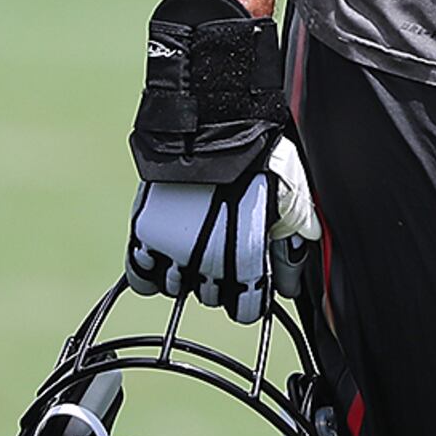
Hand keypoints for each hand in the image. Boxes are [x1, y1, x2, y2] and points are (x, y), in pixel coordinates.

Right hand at [129, 134, 317, 322]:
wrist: (211, 126)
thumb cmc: (258, 157)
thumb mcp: (293, 197)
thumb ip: (295, 240)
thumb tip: (293, 278)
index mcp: (247, 260)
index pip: (247, 310)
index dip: (253, 298)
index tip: (252, 286)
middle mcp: (208, 263)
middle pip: (213, 299)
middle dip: (222, 283)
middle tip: (226, 255)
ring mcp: (172, 250)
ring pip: (177, 289)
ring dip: (187, 275)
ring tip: (196, 248)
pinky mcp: (145, 233)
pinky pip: (140, 277)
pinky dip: (149, 273)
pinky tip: (162, 258)